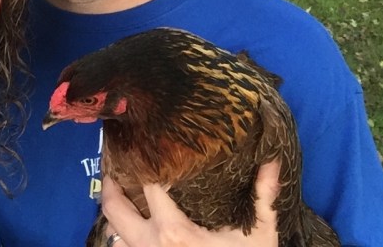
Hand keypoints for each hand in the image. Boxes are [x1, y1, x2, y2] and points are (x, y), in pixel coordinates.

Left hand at [101, 160, 280, 246]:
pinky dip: (120, 232)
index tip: (148, 145)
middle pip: (113, 206)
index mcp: (174, 231)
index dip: (146, 162)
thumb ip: (263, 197)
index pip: (149, 185)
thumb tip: (272, 161)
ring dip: (114, 209)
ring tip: (121, 189)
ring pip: (111, 229)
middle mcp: (150, 244)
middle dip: (110, 182)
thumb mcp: (259, 234)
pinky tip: (131, 220)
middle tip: (116, 164)